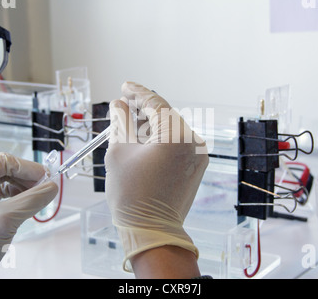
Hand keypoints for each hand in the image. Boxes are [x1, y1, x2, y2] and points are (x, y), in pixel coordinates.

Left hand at [0, 153, 57, 278]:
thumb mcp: (7, 218)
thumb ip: (32, 200)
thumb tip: (52, 187)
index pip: (4, 161)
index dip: (26, 167)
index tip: (44, 176)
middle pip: (6, 171)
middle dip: (27, 178)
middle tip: (43, 187)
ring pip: (6, 183)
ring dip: (24, 188)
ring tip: (37, 197)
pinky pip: (4, 197)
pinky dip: (19, 198)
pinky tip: (27, 205)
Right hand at [105, 82, 208, 274]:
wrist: (152, 231)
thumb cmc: (131, 195)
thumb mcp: (118, 152)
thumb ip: (120, 122)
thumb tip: (119, 104)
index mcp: (175, 136)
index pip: (155, 103)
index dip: (137, 92)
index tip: (124, 87)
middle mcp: (193, 142)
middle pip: (166, 115)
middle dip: (144, 109)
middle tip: (124, 106)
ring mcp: (198, 155)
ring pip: (172, 129)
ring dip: (152, 125)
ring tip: (130, 127)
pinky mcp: (197, 166)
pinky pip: (179, 144)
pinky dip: (162, 140)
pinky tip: (145, 143)